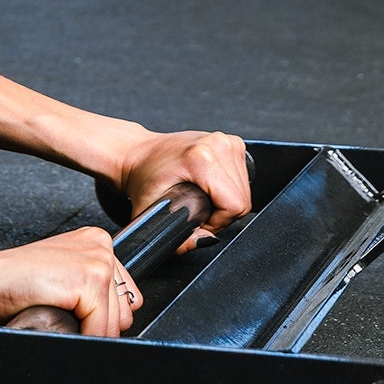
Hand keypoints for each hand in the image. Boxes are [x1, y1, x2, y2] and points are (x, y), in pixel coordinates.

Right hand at [0, 227, 142, 336]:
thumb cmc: (8, 283)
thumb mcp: (58, 278)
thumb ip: (88, 289)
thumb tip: (115, 321)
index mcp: (95, 242)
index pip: (124, 297)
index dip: (99, 316)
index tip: (72, 312)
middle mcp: (101, 246)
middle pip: (124, 311)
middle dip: (95, 324)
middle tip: (60, 313)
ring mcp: (97, 261)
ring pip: (115, 324)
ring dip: (86, 332)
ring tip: (55, 314)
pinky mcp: (89, 280)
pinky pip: (101, 329)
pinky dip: (81, 337)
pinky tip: (57, 322)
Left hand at [116, 130, 251, 247]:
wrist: (138, 154)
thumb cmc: (142, 178)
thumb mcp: (151, 213)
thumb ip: (178, 237)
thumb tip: (205, 242)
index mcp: (200, 158)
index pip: (234, 205)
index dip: (218, 222)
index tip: (198, 222)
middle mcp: (217, 145)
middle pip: (242, 199)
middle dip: (222, 215)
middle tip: (197, 212)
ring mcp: (226, 141)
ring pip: (245, 189)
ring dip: (227, 202)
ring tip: (202, 199)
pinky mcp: (232, 142)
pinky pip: (243, 176)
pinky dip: (230, 188)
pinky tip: (210, 187)